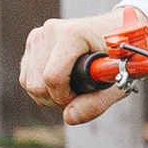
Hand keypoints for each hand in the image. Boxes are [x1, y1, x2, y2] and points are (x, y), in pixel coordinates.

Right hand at [21, 9, 144, 128]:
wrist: (120, 30)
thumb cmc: (121, 55)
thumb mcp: (117, 81)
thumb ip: (96, 103)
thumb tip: (69, 117)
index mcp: (72, 34)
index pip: (53, 78)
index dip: (65, 98)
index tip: (83, 97)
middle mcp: (51, 31)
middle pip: (37, 84)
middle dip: (56, 99)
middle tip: (79, 96)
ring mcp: (39, 35)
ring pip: (29, 83)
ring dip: (48, 96)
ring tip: (72, 89)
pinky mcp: (33, 42)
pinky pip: (26, 77)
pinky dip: (40, 88)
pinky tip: (61, 83)